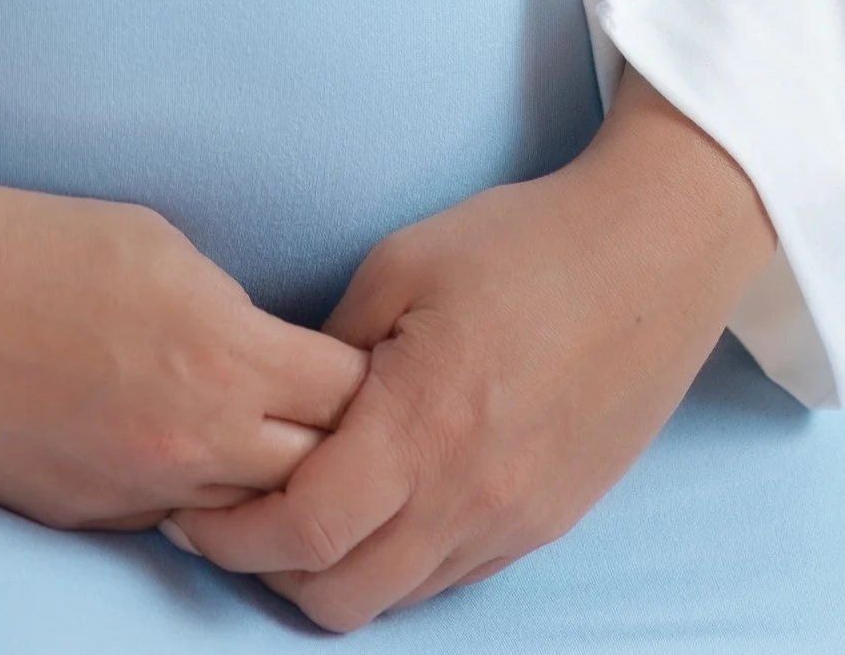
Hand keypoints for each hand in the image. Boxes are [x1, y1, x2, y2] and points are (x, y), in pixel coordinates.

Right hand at [0, 61, 365, 530]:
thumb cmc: (21, 241)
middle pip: (320, 475)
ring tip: (268, 448)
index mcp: (218, 351)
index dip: (369, 381)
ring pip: (251, 517)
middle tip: (337, 421)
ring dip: (267, 487)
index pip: (352, 397)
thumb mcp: (153, 242)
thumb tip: (266, 350)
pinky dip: (192, 498)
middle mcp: (191, 437)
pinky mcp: (87, 521)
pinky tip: (180, 456)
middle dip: (338, 449)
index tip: (366, 365)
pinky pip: (174, 523)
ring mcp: (138, 490)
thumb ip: (227, 309)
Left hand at [161, 74, 775, 630]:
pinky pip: (450, 579)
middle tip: (232, 520)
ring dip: (334, 575)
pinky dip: (398, 563)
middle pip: (339, 598)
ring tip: (297, 514)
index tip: (190, 511)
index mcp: (420, 426)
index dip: (231, 537)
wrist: (654, 254)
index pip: (301, 532)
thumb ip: (332, 350)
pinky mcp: (546, 524)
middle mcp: (469, 497)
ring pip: (396, 600)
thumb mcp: (402, 264)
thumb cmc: (521, 243)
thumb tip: (280, 403)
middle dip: (269, 573)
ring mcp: (514, 522)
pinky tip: (377, 507)